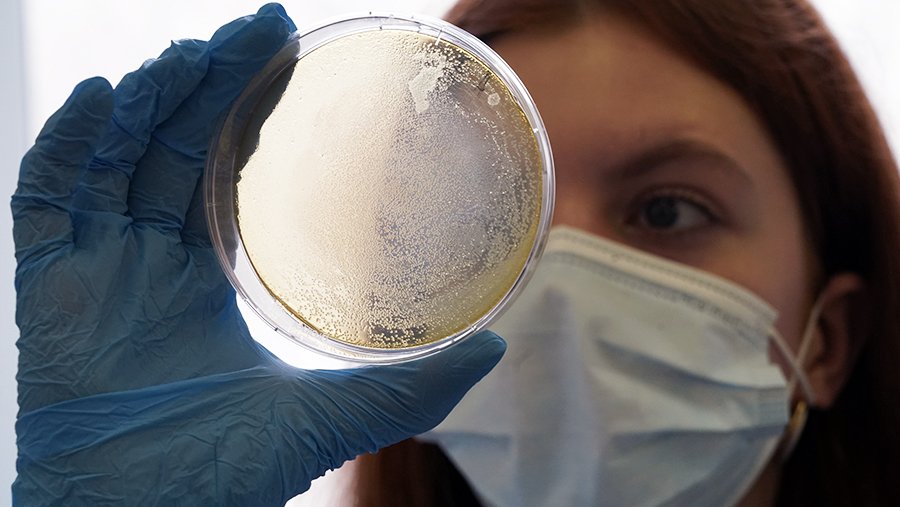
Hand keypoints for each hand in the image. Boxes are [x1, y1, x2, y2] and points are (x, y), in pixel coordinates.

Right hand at [12, 4, 504, 504]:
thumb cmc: (219, 473)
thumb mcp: (328, 414)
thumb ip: (408, 386)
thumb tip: (493, 349)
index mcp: (207, 279)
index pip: (222, 174)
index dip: (247, 116)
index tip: (285, 61)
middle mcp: (150, 261)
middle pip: (172, 150)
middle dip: (206, 87)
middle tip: (253, 32)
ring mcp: (96, 266)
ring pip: (114, 158)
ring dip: (148, 100)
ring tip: (191, 54)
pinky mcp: (44, 281)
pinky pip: (45, 197)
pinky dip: (69, 143)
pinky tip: (107, 98)